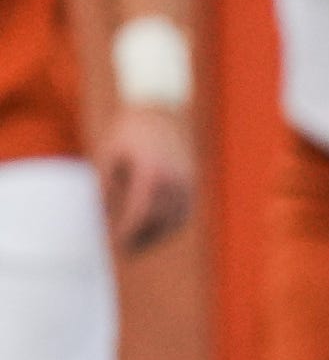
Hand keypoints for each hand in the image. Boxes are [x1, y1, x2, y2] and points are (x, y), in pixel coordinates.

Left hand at [98, 107, 192, 254]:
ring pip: (175, 219)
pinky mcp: (194, 181)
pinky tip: (155, 228)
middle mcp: (175, 180)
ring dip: (157, 234)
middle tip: (123, 250)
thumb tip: (103, 217)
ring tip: (138, 244)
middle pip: (158, 221)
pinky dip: (170, 223)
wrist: (162, 108)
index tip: (113, 243)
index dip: (125, 233)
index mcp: (153, 173)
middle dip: (140, 239)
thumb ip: (106, 188)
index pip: (139, 215)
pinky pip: (184, 211)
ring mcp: (188, 181)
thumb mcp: (109, 155)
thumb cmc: (130, 131)